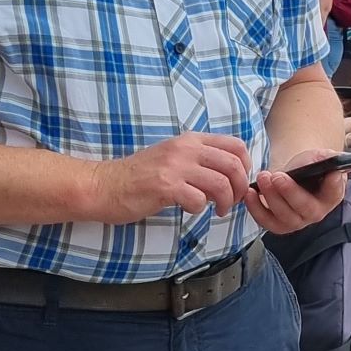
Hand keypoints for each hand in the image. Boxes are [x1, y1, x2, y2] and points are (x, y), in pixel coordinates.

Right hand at [87, 133, 252, 222]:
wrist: (104, 185)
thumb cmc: (139, 176)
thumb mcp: (173, 157)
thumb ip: (199, 160)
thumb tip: (229, 174)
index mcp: (190, 140)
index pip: (235, 144)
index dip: (247, 165)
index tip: (241, 181)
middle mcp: (185, 149)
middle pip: (233, 165)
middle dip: (240, 187)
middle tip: (232, 201)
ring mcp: (175, 166)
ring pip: (221, 183)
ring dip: (225, 201)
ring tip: (218, 210)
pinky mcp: (165, 186)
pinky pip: (198, 200)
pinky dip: (199, 209)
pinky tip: (189, 210)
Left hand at [244, 147, 345, 234]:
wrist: (292, 175)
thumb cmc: (308, 166)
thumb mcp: (319, 157)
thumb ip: (326, 157)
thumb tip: (330, 159)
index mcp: (332, 195)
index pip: (335, 192)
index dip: (333, 185)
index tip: (331, 174)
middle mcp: (316, 213)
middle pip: (305, 208)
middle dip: (290, 192)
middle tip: (277, 176)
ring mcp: (297, 221)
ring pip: (284, 216)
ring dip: (271, 197)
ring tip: (263, 177)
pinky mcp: (278, 224)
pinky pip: (266, 221)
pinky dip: (256, 208)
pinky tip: (250, 192)